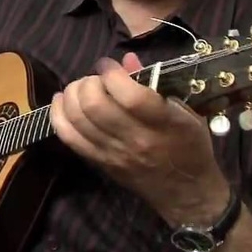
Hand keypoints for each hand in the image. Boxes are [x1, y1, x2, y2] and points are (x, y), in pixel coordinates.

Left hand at [50, 53, 229, 225]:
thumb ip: (156, 83)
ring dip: (73, 94)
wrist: (185, 192)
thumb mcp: (186, 110)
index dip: (112, 74)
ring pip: (77, 119)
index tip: (109, 65)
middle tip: (97, 78)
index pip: (129, 95)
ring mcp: (114, 153)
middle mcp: (136, 140)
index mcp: (163, 123)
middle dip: (89, 82)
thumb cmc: (191, 145)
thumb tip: (126, 60)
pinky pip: (69, 138)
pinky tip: (62, 101)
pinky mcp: (100, 163)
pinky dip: (60, 115)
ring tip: (82, 87)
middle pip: (95, 106)